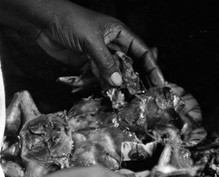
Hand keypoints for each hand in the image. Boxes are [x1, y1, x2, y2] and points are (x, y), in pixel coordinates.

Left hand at [35, 0, 163, 87]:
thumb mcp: (91, 41)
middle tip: (144, 96)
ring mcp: (100, 56)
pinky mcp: (88, 64)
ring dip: (117, 86)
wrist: (43, 22)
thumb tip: (118, 82)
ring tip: (124, 98)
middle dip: (136, 80)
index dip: (152, 67)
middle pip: (130, 66)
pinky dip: (102, 85)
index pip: (142, 52)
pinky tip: (105, 92)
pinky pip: (99, 78)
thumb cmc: (69, 21)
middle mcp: (112, 45)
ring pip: (115, 74)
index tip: (160, 82)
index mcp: (119, 33)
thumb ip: (105, 63)